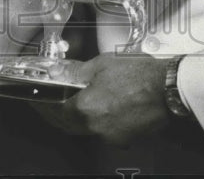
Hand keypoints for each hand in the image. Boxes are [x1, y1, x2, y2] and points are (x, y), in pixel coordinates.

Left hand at [37, 54, 170, 146]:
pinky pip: (103, 131)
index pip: (53, 111)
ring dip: (75, 118)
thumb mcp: (102, 64)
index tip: (34, 99)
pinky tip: (101, 107)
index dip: (41, 105)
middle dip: (54, 114)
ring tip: (74, 102)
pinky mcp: (125, 138)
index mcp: (85, 109)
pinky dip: (96, 121)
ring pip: (84, 129)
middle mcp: (95, 128)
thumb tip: (60, 74)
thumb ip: (77, 72)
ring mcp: (111, 137)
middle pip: (66, 125)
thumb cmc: (140, 74)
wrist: (169, 88)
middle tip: (48, 103)